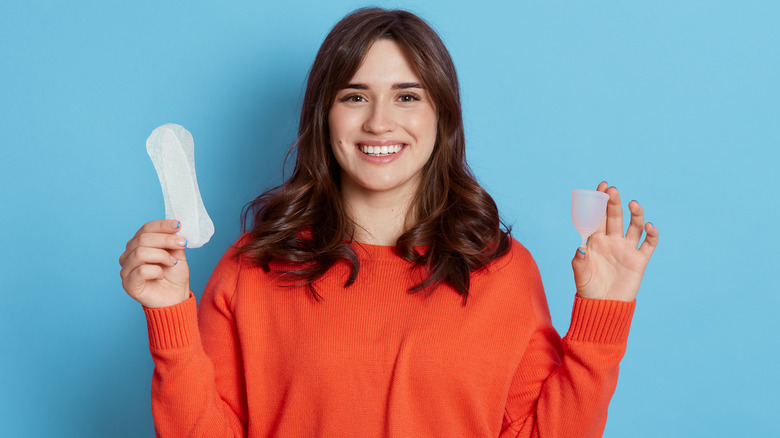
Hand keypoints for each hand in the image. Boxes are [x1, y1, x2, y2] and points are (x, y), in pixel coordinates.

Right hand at [119, 220, 189, 307]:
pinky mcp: (128, 283)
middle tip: (182, 244)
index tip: (179, 225)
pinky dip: (156, 270)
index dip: (162, 225)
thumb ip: (173, 241)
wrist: (175, 298)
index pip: (146, 228)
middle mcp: (128, 255)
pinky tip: (162, 275)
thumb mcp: (177, 254)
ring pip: (140, 252)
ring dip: (162, 255)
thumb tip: (175, 227)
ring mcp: (126, 269)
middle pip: (143, 239)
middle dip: (166, 239)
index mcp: (138, 244)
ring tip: (173, 263)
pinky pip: (141, 270)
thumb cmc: (174, 275)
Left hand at [571, 182, 658, 301]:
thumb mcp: (580, 274)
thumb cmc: (588, 289)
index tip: (602, 186)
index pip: (597, 216)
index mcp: (595, 240)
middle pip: (614, 217)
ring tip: (633, 204)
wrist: (603, 306)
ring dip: (635, 214)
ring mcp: (626, 249)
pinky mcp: (639, 260)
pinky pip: (649, 244)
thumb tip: (580, 247)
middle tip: (613, 190)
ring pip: (634, 226)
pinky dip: (651, 234)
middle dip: (614, 203)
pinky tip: (649, 226)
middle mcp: (612, 241)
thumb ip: (580, 260)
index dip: (600, 201)